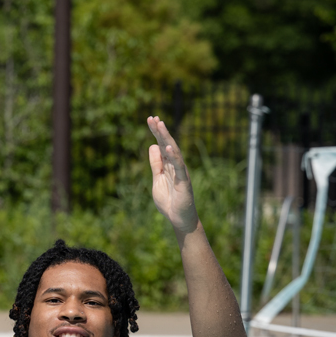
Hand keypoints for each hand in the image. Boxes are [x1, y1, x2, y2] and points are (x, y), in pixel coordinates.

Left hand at [148, 115, 198, 234]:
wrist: (178, 219)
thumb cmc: (169, 200)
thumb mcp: (157, 179)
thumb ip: (156, 164)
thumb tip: (152, 146)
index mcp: (169, 165)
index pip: (162, 145)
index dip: (157, 132)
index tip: (150, 119)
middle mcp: (176, 166)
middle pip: (168, 144)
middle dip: (160, 131)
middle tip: (153, 118)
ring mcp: (181, 172)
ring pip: (174, 152)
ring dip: (167, 138)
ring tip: (160, 125)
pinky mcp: (184, 182)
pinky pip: (180, 167)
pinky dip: (175, 157)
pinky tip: (169, 147)